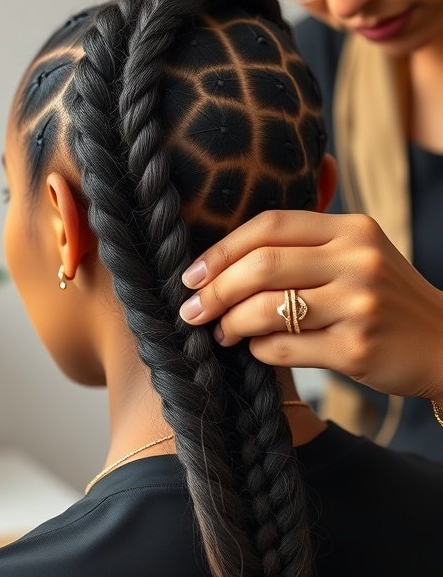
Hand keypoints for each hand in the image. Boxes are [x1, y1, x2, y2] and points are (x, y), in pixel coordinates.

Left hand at [179, 211, 442, 401]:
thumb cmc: (386, 299)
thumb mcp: (360, 253)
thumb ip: (307, 243)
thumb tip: (225, 254)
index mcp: (352, 229)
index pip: (270, 226)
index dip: (222, 250)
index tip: (192, 274)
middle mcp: (358, 261)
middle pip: (262, 266)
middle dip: (215, 290)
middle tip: (191, 310)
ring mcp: (359, 304)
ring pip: (267, 309)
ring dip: (231, 324)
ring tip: (220, 333)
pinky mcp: (356, 348)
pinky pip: (285, 348)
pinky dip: (260, 350)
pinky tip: (255, 350)